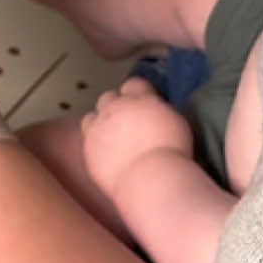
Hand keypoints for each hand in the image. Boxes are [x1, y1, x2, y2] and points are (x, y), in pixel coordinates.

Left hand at [81, 77, 193, 196]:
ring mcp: (99, 127)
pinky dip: (94, 143)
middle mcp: (116, 108)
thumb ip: (158, 112)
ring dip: (100, 123)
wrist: (149, 178)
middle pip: (109, 97)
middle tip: (127, 123)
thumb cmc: (170, 154)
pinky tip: (106, 155)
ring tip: (112, 138)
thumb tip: (153, 112)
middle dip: (115, 106)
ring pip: (92, 116)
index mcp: (140, 99)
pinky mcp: (88, 147)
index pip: (134, 84)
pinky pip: (87, 139)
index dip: (137, 93)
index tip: (142, 102)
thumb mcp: (175, 123)